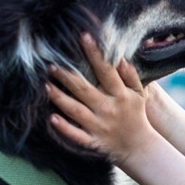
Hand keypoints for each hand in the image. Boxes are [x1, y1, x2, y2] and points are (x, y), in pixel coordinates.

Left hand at [47, 33, 150, 165]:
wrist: (138, 147)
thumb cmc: (136, 114)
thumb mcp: (139, 93)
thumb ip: (130, 75)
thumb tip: (120, 58)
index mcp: (120, 94)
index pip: (106, 71)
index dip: (95, 54)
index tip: (83, 37)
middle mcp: (108, 108)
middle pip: (84, 89)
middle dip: (67, 75)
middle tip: (51, 63)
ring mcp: (99, 126)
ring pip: (75, 110)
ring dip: (59, 98)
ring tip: (45, 85)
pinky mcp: (92, 141)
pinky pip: (76, 135)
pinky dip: (64, 128)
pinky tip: (51, 117)